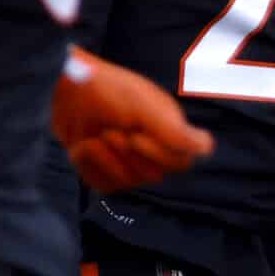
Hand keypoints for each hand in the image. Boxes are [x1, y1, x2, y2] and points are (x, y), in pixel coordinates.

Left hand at [53, 47, 212, 193]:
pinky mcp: (102, 172)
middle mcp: (152, 151)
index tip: (136, 135)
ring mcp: (126, 164)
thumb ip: (174, 131)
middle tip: (110, 131)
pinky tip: (83, 144)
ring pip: (126, 183)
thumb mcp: (144, 107)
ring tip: (97, 134)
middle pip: (153, 177)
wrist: (68, 91)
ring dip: (105, 158)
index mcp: (169, 133)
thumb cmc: (110, 91)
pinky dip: (88, 164)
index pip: (181, 163)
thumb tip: (206, 148)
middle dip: (127, 154)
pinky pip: (101, 184)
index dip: (158, 155)